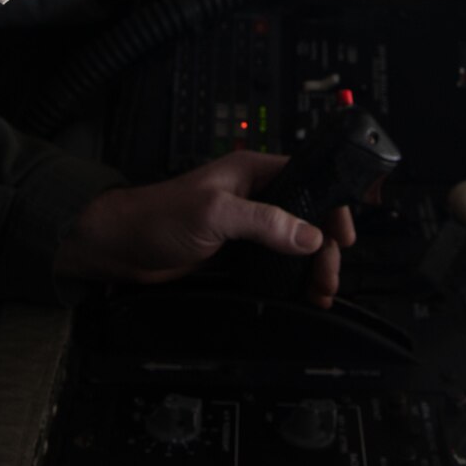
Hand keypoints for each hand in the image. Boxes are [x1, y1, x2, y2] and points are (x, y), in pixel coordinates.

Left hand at [57, 151, 358, 306]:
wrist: (121, 247)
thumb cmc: (157, 216)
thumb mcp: (215, 213)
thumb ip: (264, 222)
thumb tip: (307, 234)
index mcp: (253, 172)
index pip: (309, 180)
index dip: (331, 206)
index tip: (343, 235)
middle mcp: (254, 196)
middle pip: (307, 218)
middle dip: (323, 247)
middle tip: (327, 276)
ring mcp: (246, 226)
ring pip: (293, 244)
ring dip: (310, 266)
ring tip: (318, 290)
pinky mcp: (236, 252)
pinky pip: (273, 263)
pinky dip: (289, 278)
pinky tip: (297, 293)